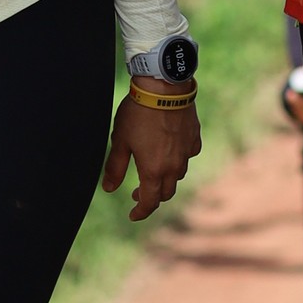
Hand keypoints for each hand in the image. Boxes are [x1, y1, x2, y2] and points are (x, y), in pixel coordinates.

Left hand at [102, 89, 199, 221]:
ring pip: (178, 175)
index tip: (133, 214)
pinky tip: (171, 152)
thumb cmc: (138, 114)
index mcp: (153, 170)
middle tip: (138, 193)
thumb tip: (108, 188)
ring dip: (165, 179)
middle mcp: (173, 167)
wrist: (164, 88)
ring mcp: (186, 153)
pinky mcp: (194, 138)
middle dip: (152, 197)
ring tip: (153, 172)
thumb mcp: (120, 141)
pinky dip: (179, 159)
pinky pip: (188, 156)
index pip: (149, 201)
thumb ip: (115, 168)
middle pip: (166, 192)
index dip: (140, 211)